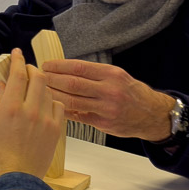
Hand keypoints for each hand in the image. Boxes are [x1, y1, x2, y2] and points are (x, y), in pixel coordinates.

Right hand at [0, 49, 64, 179]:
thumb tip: (4, 85)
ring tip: (33, 90)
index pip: (18, 74)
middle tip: (27, 69)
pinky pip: (57, 106)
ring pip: (48, 90)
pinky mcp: (56, 129)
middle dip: (32, 69)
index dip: (18, 60)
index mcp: (10, 107)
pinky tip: (44, 106)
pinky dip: (51, 101)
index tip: (16, 53)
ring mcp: (45, 119)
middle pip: (37, 77)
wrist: (17, 176)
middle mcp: (30, 110)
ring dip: (40, 85)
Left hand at [37, 58, 175, 140]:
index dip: (59, 66)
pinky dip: (64, 110)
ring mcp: (106, 108)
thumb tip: (63, 70)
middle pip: (72, 84)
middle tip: (38, 78)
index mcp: (111, 74)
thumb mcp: (116, 76)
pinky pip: (78, 116)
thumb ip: (93, 74)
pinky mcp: (103, 123)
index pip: (78, 67)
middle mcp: (109, 90)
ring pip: (72, 101)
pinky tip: (52, 106)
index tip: (46, 65)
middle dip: (52, 80)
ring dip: (53, 96)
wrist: (150, 114)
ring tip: (41, 92)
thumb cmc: (129, 92)